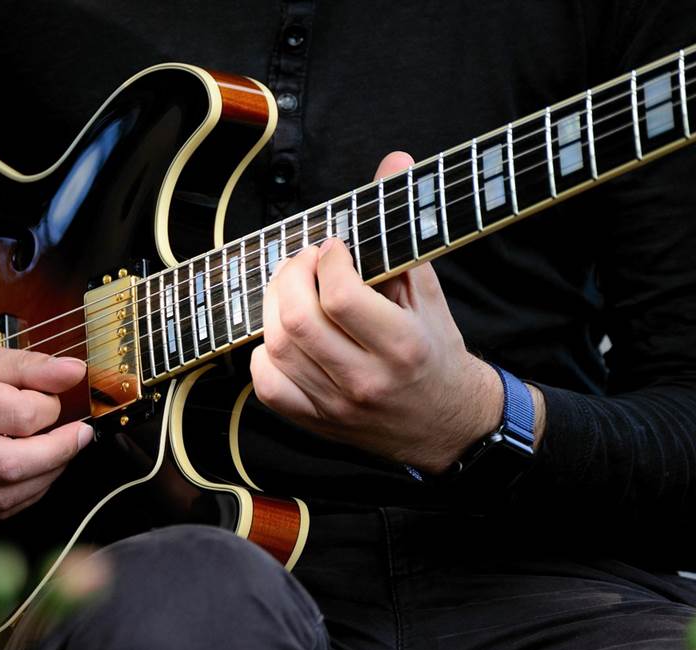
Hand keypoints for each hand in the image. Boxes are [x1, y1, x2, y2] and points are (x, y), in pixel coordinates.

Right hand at [0, 303, 92, 518]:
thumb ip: (28, 366)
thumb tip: (75, 372)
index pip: (20, 416)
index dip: (52, 409)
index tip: (56, 400)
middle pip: (14, 465)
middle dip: (60, 453)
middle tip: (79, 436)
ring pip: (4, 497)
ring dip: (46, 479)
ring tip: (59, 454)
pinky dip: (22, 497)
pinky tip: (34, 475)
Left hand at [250, 152, 538, 473]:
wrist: (447, 426)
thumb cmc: (436, 354)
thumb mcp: (430, 292)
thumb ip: (403, 231)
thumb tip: (394, 161)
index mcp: (402, 345)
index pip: (340, 295)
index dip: (326, 259)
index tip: (334, 248)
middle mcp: (365, 380)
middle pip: (297, 321)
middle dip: (290, 276)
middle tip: (304, 263)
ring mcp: (336, 405)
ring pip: (277, 348)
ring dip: (274, 307)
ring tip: (293, 290)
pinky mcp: (315, 421)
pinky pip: (268, 387)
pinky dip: (265, 354)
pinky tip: (283, 336)